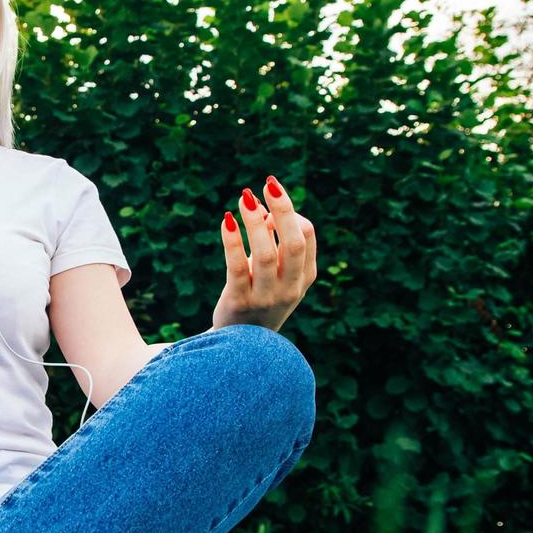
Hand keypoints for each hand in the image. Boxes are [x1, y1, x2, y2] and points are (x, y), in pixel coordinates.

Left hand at [211, 175, 316, 332]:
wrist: (240, 348)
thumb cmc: (257, 300)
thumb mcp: (275, 273)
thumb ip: (272, 242)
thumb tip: (258, 205)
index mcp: (304, 277)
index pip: (306, 236)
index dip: (289, 212)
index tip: (268, 200)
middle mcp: (291, 288)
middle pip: (293, 242)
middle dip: (283, 209)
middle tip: (268, 184)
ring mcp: (267, 298)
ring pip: (267, 254)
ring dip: (256, 222)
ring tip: (244, 198)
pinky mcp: (240, 303)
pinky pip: (238, 267)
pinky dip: (233, 242)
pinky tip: (226, 221)